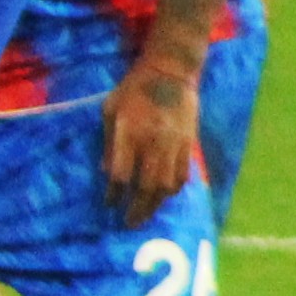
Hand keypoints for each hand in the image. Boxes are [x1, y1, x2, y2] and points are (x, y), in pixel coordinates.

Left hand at [101, 68, 204, 224]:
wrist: (171, 71)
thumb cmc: (134, 89)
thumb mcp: (110, 109)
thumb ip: (109, 143)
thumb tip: (106, 173)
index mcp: (130, 133)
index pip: (122, 174)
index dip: (114, 194)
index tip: (109, 205)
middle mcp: (153, 142)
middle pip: (147, 186)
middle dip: (137, 209)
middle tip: (129, 224)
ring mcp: (173, 144)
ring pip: (167, 185)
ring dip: (156, 205)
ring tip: (146, 214)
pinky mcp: (189, 143)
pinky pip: (183, 175)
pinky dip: (173, 190)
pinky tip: (164, 196)